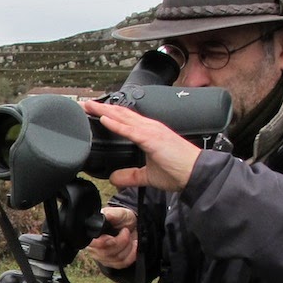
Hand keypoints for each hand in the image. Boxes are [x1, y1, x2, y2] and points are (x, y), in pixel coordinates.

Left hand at [81, 100, 202, 191]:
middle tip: (85, 103)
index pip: (125, 120)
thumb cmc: (178, 171)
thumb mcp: (148, 176)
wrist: (197, 174)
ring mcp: (152, 131)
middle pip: (121, 114)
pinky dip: (117, 123)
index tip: (93, 111)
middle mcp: (150, 128)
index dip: (109, 114)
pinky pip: (131, 130)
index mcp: (149, 133)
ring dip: (105, 111)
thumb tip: (114, 179)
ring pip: (124, 117)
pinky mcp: (153, 139)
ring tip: (89, 105)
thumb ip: (131, 176)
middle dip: (102, 108)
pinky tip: (104, 118)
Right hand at [86, 206, 137, 268]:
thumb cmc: (122, 219)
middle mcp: (93, 248)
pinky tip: (134, 246)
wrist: (131, 225)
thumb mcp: (117, 212)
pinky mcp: (111, 263)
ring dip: (128, 247)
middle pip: (106, 253)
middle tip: (126, 231)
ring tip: (130, 237)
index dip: (108, 241)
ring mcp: (102, 258)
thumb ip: (109, 214)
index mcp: (91, 235)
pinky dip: (131, 255)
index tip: (121, 231)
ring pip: (116, 259)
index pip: (95, 244)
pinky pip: (122, 264)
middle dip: (122, 241)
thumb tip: (103, 217)